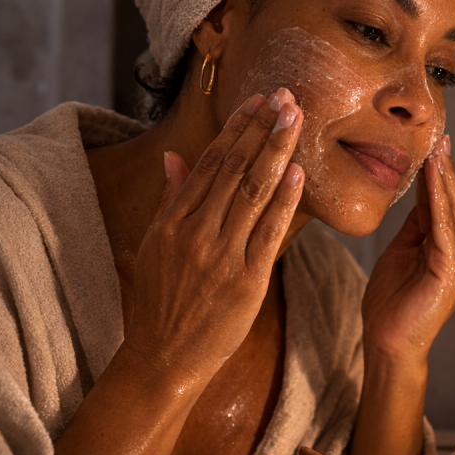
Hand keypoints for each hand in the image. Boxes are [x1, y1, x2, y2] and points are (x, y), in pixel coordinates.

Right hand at [125, 88, 304, 381]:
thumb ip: (171, 199)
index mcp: (173, 221)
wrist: (163, 357)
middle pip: (234, 169)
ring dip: (276, 152)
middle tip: (286, 97)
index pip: (210, 163)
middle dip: (262, 129)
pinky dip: (284, 202)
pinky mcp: (245, 282)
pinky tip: (298, 173)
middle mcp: (195, 233)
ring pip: (252, 193)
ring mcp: (221, 257)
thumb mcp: (156, 246)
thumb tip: (174, 156)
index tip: (258, 101)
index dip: (236, 128)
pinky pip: (268, 233)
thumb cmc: (163, 301)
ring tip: (295, 119)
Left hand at [361, 135, 454, 363]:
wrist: (387, 343)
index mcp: (451, 247)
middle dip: (445, 169)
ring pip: (452, 210)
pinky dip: (438, 201)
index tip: (434, 144)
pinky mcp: (452, 271)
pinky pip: (443, 228)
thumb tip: (420, 191)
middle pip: (454, 202)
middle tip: (439, 137)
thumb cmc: (390, 303)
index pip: (446, 202)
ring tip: (436, 150)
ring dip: (444, 178)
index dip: (440, 173)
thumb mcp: (401, 250)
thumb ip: (415, 225)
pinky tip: (432, 179)